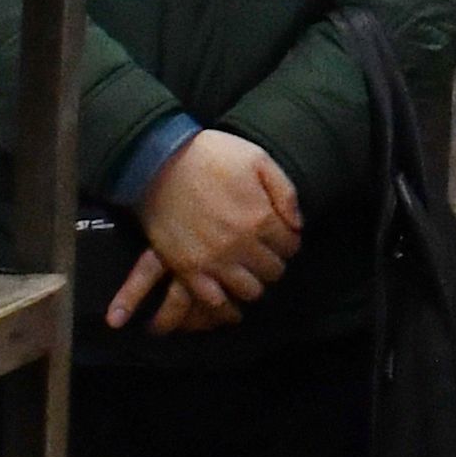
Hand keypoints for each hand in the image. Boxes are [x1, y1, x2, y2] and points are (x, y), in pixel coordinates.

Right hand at [117, 125, 301, 332]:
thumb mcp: (258, 159)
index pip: (291, 246)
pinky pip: (214, 300)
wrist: (158, 161)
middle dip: (273, 261)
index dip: (288, 241)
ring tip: (245, 269)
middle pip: (273, 271)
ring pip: (250, 291)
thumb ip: (285, 192)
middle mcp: (240, 244)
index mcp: (260, 217)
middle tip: (262, 251)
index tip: (279, 236)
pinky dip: (225, 300)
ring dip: (253, 282)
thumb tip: (298, 225)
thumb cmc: (211, 155)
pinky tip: (225, 287)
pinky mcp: (187, 269)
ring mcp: (213, 260)